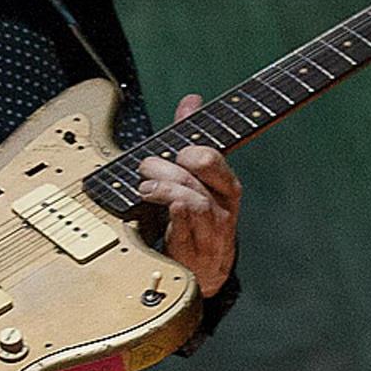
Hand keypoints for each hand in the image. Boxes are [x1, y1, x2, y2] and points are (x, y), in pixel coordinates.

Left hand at [137, 94, 240, 297]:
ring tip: (144, 190)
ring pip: (194, 201)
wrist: (206, 270)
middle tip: (146, 168)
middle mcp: (223, 206)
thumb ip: (192, 137)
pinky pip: (186, 231)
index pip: (213, 156)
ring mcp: (211, 231)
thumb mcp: (197, 176)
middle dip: (168, 166)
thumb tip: (191, 100)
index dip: (190, 149)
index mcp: (225, 184)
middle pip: (199, 174)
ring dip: (165, 189)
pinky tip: (164, 210)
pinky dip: (173, 217)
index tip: (175, 151)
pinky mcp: (195, 252)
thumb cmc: (199, 217)